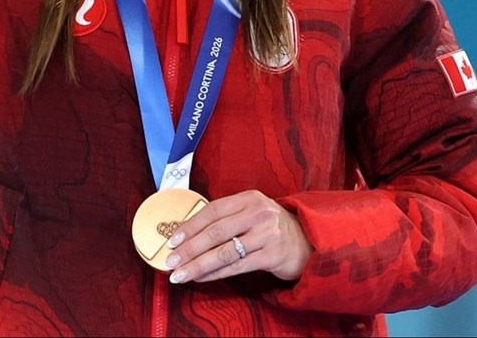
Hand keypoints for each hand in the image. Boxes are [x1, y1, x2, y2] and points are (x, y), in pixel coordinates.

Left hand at [163, 190, 312, 284]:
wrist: (306, 242)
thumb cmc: (269, 227)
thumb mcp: (251, 212)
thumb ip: (226, 218)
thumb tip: (187, 234)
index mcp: (249, 198)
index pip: (212, 210)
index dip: (190, 225)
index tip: (171, 240)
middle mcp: (258, 214)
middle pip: (215, 232)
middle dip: (189, 248)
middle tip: (170, 261)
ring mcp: (267, 235)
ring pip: (224, 252)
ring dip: (198, 265)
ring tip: (180, 274)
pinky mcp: (272, 256)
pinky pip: (236, 266)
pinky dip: (215, 273)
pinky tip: (200, 278)